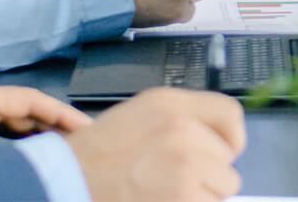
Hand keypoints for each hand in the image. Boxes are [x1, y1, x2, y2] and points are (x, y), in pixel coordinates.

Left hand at [0, 82, 90, 161]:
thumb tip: (11, 165)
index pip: (32, 102)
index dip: (61, 114)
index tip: (88, 127)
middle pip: (28, 112)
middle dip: (56, 126)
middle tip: (84, 144)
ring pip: (15, 123)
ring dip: (38, 135)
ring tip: (63, 153)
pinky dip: (18, 143)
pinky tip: (27, 157)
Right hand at [65, 88, 245, 201]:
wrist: (66, 182)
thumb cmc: (98, 153)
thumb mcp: (140, 113)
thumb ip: (181, 118)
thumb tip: (216, 139)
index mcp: (171, 104)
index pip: (230, 115)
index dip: (231, 138)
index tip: (223, 153)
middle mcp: (183, 129)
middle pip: (227, 158)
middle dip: (208, 173)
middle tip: (174, 179)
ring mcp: (186, 165)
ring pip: (224, 187)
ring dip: (203, 194)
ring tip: (168, 192)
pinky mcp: (184, 197)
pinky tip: (165, 201)